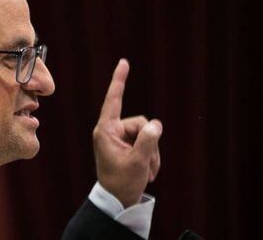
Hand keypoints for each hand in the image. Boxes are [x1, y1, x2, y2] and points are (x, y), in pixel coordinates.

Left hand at [93, 59, 161, 206]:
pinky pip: (146, 141)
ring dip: (151, 153)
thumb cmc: (122, 182)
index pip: (114, 100)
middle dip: (149, 143)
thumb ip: (148, 141)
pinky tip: (147, 171)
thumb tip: (156, 124)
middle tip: (146, 165)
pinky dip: (150, 156)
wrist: (117, 200)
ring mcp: (120, 138)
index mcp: (106, 131)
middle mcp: (112, 131)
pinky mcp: (127, 145)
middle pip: (140, 123)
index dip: (119, 80)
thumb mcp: (138, 162)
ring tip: (146, 171)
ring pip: (146, 133)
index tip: (123, 62)